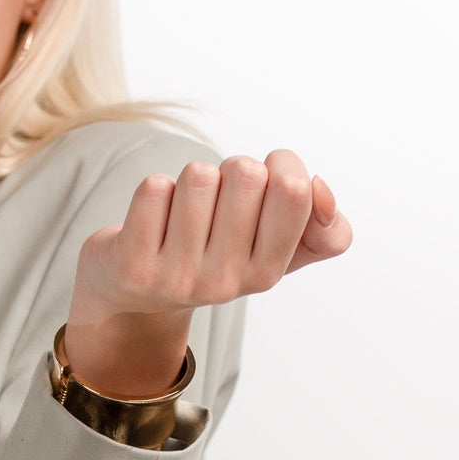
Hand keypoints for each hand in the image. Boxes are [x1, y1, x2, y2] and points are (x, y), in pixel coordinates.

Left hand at [64, 149, 352, 397]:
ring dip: (190, 181)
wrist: (135, 295)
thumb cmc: (213, 256)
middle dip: (231, 171)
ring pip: (199, 175)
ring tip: (184, 213)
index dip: (282, 165)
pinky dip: (154, 191)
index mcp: (268, 273)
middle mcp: (225, 282)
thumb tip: (318, 187)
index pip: (295, 190)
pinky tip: (154, 221)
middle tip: (217, 201)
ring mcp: (178, 278)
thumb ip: (325, 229)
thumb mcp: (277, 251)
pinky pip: (154, 188)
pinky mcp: (134, 266)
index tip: (266, 181)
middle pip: (246, 172)